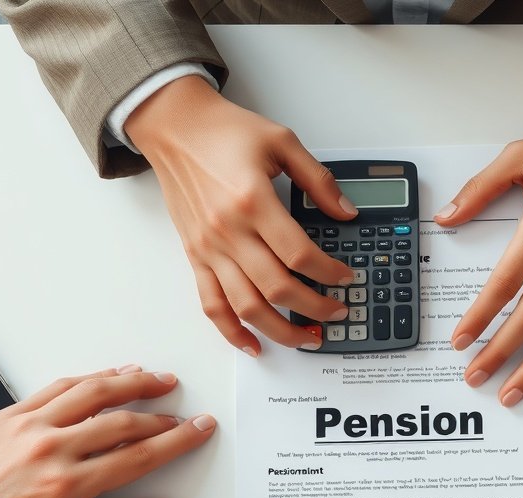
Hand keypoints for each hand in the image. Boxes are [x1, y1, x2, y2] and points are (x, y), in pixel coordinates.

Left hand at [0, 366, 216, 497]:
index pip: (138, 456)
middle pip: (122, 421)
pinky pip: (58, 387)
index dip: (177, 441)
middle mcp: (47, 449)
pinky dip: (89, 378)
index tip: (199, 429)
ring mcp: (25, 427)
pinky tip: (109, 376)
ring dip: (131, 382)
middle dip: (162, 416)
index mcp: (65, 486)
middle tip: (185, 413)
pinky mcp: (7, 416)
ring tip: (157, 379)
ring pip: (92, 392)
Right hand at [126, 76, 356, 354]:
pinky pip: (211, 304)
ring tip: (307, 336)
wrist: (175, 127)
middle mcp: (229, 232)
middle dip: (315, 307)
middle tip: (338, 311)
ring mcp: (209, 249)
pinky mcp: (195, 256)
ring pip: (246, 307)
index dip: (329, 272)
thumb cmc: (225, 132)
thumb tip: (347, 213)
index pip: (300, 254)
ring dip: (281, 331)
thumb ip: (318, 180)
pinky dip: (232, 332)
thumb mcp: (282, 141)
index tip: (346, 277)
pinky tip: (253, 345)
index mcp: (253, 202)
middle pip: (277, 288)